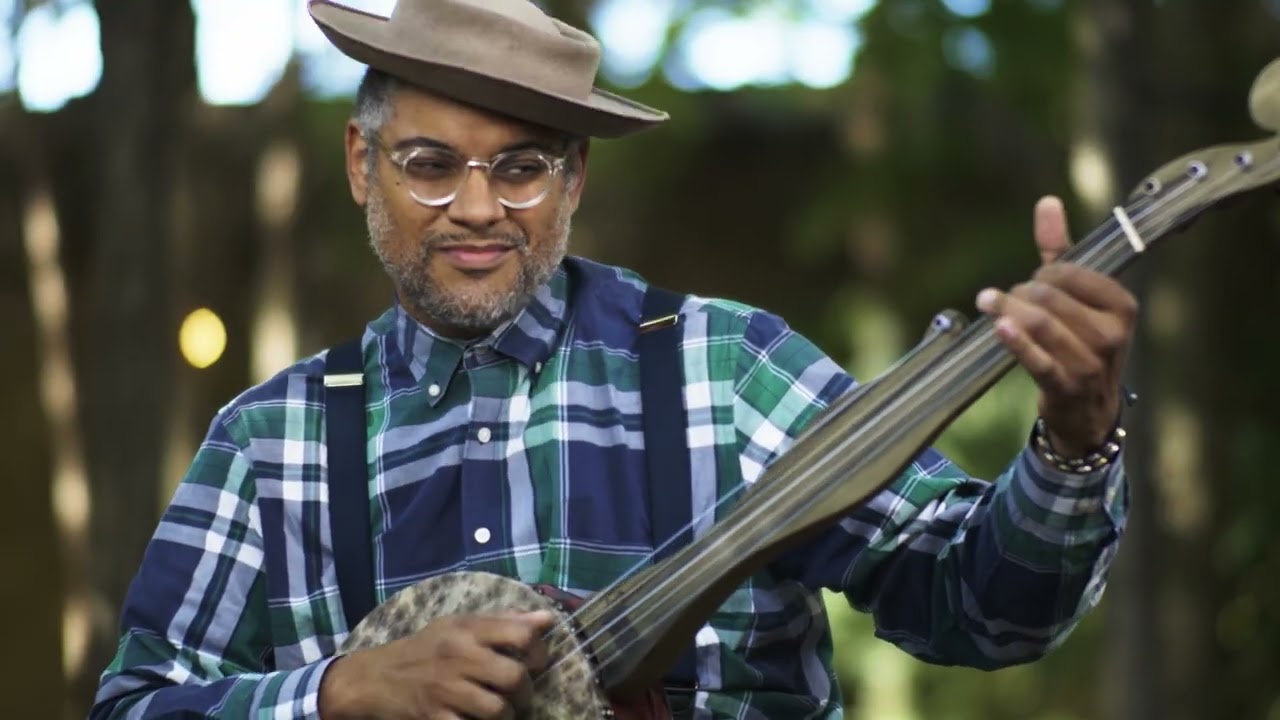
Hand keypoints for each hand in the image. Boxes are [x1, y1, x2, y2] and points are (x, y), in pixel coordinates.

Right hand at [319, 610, 555, 718]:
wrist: (376, 677)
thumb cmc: (426, 648)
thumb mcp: (459, 625)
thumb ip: (504, 620)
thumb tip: (547, 619)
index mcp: (468, 630)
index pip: (522, 634)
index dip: (539, 652)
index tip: (535, 662)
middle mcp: (458, 656)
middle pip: (515, 677)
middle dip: (526, 691)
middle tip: (520, 694)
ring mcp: (445, 689)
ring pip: (499, 709)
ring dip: (507, 714)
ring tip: (501, 709)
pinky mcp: (434, 718)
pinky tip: (477, 719)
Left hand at [975, 196, 1137, 456]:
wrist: (1089, 411)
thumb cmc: (1081, 342)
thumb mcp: (1077, 296)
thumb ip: (1060, 250)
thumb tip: (1047, 202)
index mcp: (1121, 305)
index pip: (1069, 272)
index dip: (1043, 274)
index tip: (1034, 283)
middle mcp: (1112, 333)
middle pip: (1048, 297)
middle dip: (1019, 293)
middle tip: (1006, 298)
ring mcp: (1092, 362)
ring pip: (1040, 324)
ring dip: (1007, 310)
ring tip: (989, 303)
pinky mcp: (1067, 387)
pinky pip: (1037, 360)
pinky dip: (1016, 342)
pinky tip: (998, 326)